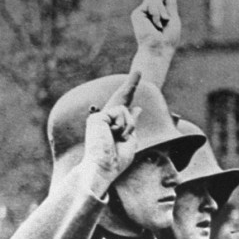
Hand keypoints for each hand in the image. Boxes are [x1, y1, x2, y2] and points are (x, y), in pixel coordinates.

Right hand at [81, 72, 141, 192]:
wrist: (104, 168)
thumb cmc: (116, 160)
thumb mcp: (130, 139)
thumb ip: (132, 122)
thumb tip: (137, 107)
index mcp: (111, 125)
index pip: (123, 106)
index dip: (129, 93)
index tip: (137, 80)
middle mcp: (103, 119)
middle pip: (120, 98)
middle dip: (131, 83)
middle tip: (141, 71)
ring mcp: (99, 117)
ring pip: (125, 110)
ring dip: (129, 126)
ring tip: (120, 138)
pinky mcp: (98, 116)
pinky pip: (120, 112)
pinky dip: (123, 125)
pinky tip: (114, 134)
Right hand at [130, 0, 179, 86]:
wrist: (158, 49)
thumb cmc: (168, 40)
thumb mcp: (174, 21)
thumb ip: (171, 7)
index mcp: (160, 12)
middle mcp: (150, 10)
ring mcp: (142, 11)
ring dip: (162, 13)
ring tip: (161, 26)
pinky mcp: (137, 14)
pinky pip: (151, 5)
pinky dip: (157, 14)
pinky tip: (156, 24)